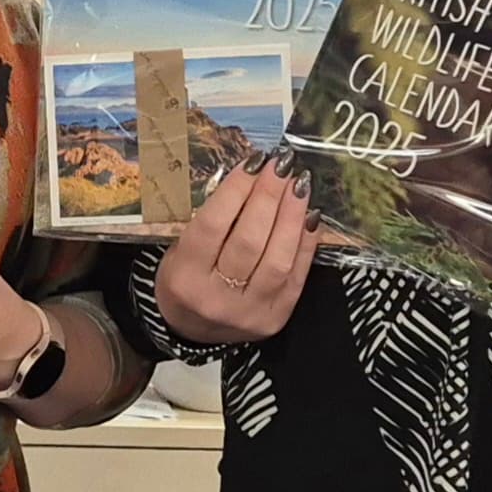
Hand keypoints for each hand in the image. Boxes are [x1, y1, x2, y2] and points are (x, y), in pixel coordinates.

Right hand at [151, 157, 326, 345]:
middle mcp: (216, 297)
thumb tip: (253, 176)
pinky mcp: (275, 319)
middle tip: (282, 166)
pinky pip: (296, 276)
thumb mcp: (181, 249)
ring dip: (292, 217)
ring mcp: (249, 312)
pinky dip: (306, 243)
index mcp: (184, 275)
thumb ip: (213, 220)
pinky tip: (310, 216)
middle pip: (249, 240)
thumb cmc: (185, 277)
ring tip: (299, 186)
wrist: (190, 329)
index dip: (237, 190)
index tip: (254, 161)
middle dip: (269, 197)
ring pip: (278, 259)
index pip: (214, 225)